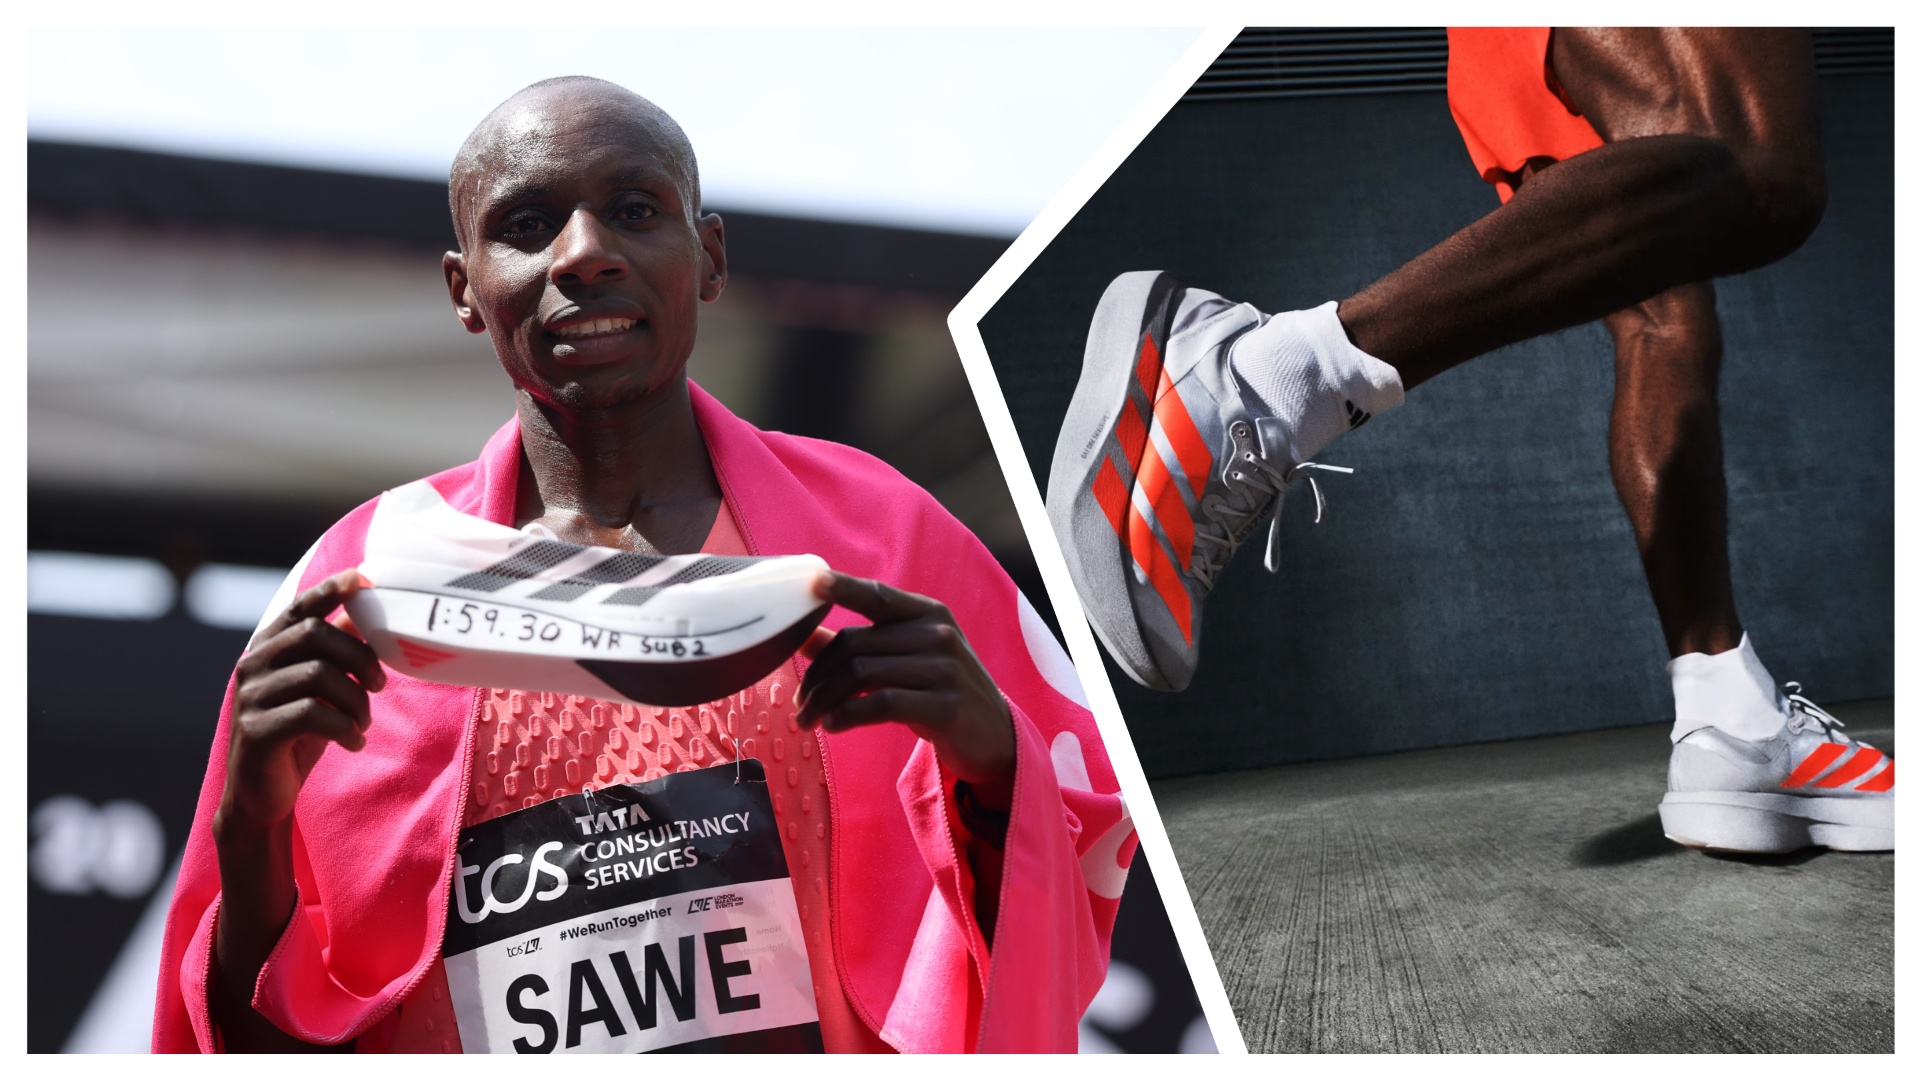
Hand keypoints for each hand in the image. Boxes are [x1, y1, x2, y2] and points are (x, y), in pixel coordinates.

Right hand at [214, 569, 386, 843]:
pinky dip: (344, 727)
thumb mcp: (321, 688)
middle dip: (360, 657)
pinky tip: (354, 742)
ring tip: (363, 723)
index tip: (364, 578)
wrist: (261, 794)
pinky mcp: (255, 730)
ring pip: (318, 675)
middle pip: (316, 635)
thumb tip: (366, 613)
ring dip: (356, 701)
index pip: (299, 607)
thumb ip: (336, 652)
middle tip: (380, 686)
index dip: (331, 590)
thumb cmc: (298, 733)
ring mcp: (250, 697)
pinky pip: (311, 714)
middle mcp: (253, 664)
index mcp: (268, 648)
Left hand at [796, 571, 1014, 811]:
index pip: (878, 596)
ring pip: (861, 674)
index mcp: (928, 614)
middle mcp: (938, 635)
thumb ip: (860, 647)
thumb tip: (805, 635)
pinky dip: (847, 715)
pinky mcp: (945, 706)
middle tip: (800, 703)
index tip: (813, 582)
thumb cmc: (940, 691)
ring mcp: (945, 670)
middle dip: (818, 676)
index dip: (843, 587)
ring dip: (824, 700)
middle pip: (855, 644)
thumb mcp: (906, 660)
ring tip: (809, 719)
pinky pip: (881, 703)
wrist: (994, 735)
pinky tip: (833, 725)